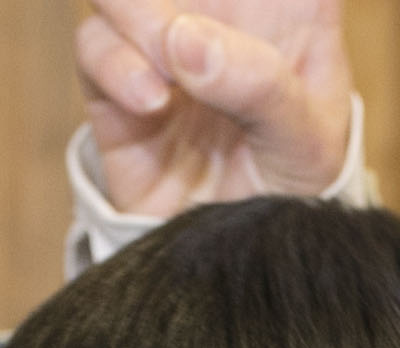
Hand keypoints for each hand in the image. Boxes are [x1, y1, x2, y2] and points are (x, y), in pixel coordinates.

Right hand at [76, 1, 355, 214]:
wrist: (242, 269)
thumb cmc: (293, 189)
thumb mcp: (304, 143)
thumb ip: (260, 86)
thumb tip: (184, 40)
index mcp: (288, 4)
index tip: (226, 8)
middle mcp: (219, 12)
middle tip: (181, 23)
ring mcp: (163, 46)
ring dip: (139, 17)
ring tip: (169, 74)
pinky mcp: (116, 88)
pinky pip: (94, 45)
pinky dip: (115, 64)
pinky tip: (152, 102)